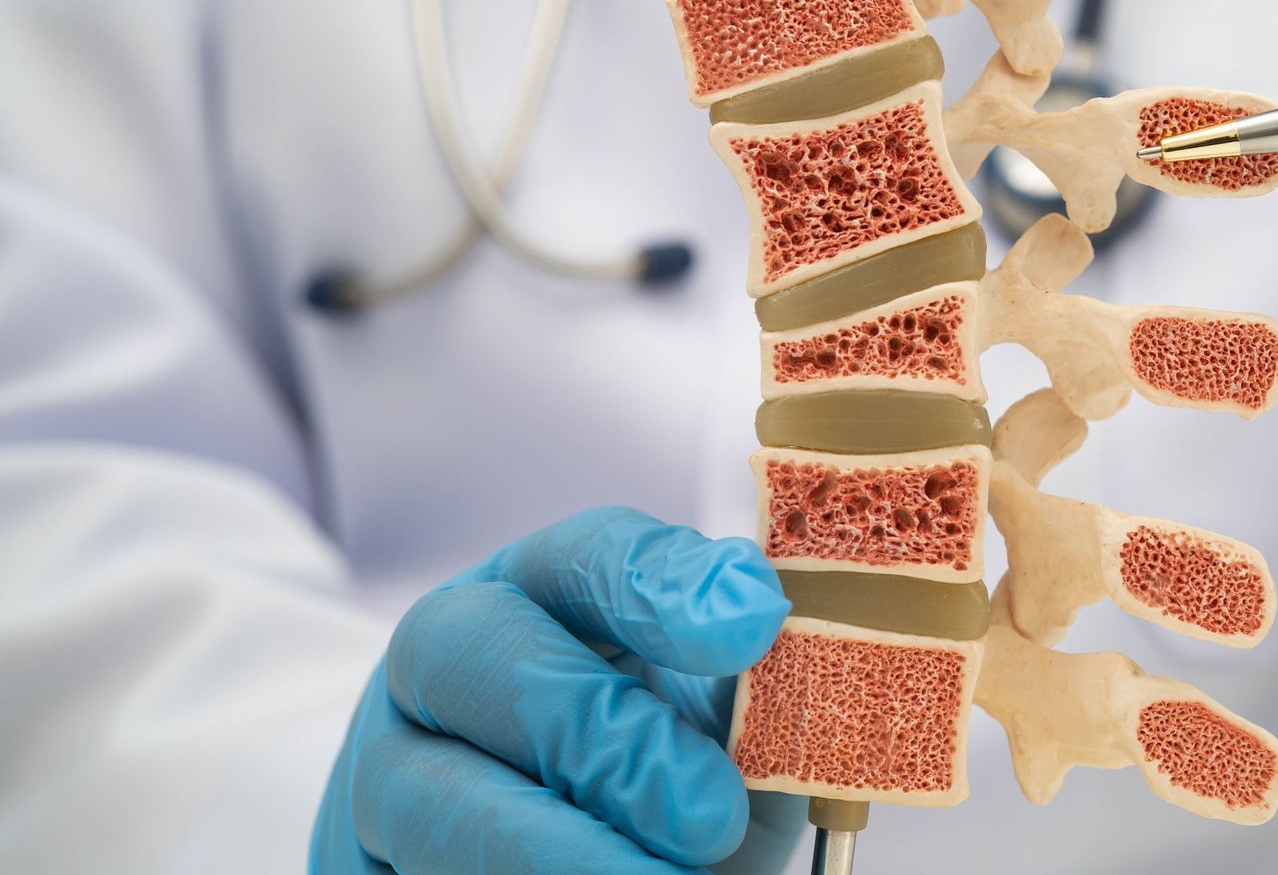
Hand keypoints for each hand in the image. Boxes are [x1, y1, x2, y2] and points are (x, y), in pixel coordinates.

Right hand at [311, 507, 804, 872]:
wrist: (535, 866)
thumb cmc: (647, 777)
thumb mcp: (703, 722)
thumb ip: (740, 692)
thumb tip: (795, 666)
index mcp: (536, 593)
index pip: (587, 555)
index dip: (666, 583)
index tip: (753, 622)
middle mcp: (442, 665)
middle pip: (480, 656)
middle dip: (603, 737)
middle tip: (710, 812)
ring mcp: (383, 772)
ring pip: (432, 797)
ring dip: (557, 848)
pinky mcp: (361, 868)